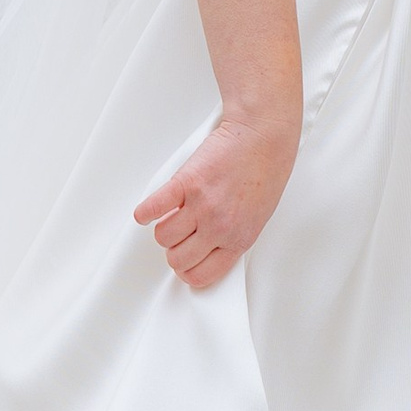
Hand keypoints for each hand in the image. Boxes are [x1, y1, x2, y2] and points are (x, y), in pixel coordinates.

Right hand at [134, 110, 298, 292]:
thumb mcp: (258, 217)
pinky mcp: (185, 183)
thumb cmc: (266, 171)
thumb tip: (209, 247)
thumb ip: (233, 236)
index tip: (183, 261)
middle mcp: (218, 227)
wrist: (263, 136)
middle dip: (174, 250)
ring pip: (163, 235)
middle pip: (177, 259)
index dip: (187, 270)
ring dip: (162, 227)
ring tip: (171, 215)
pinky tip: (147, 210)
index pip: (201, 275)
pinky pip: (152, 208)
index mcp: (238, 240)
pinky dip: (145, 211)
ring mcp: (201, 206)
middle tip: (177, 237)